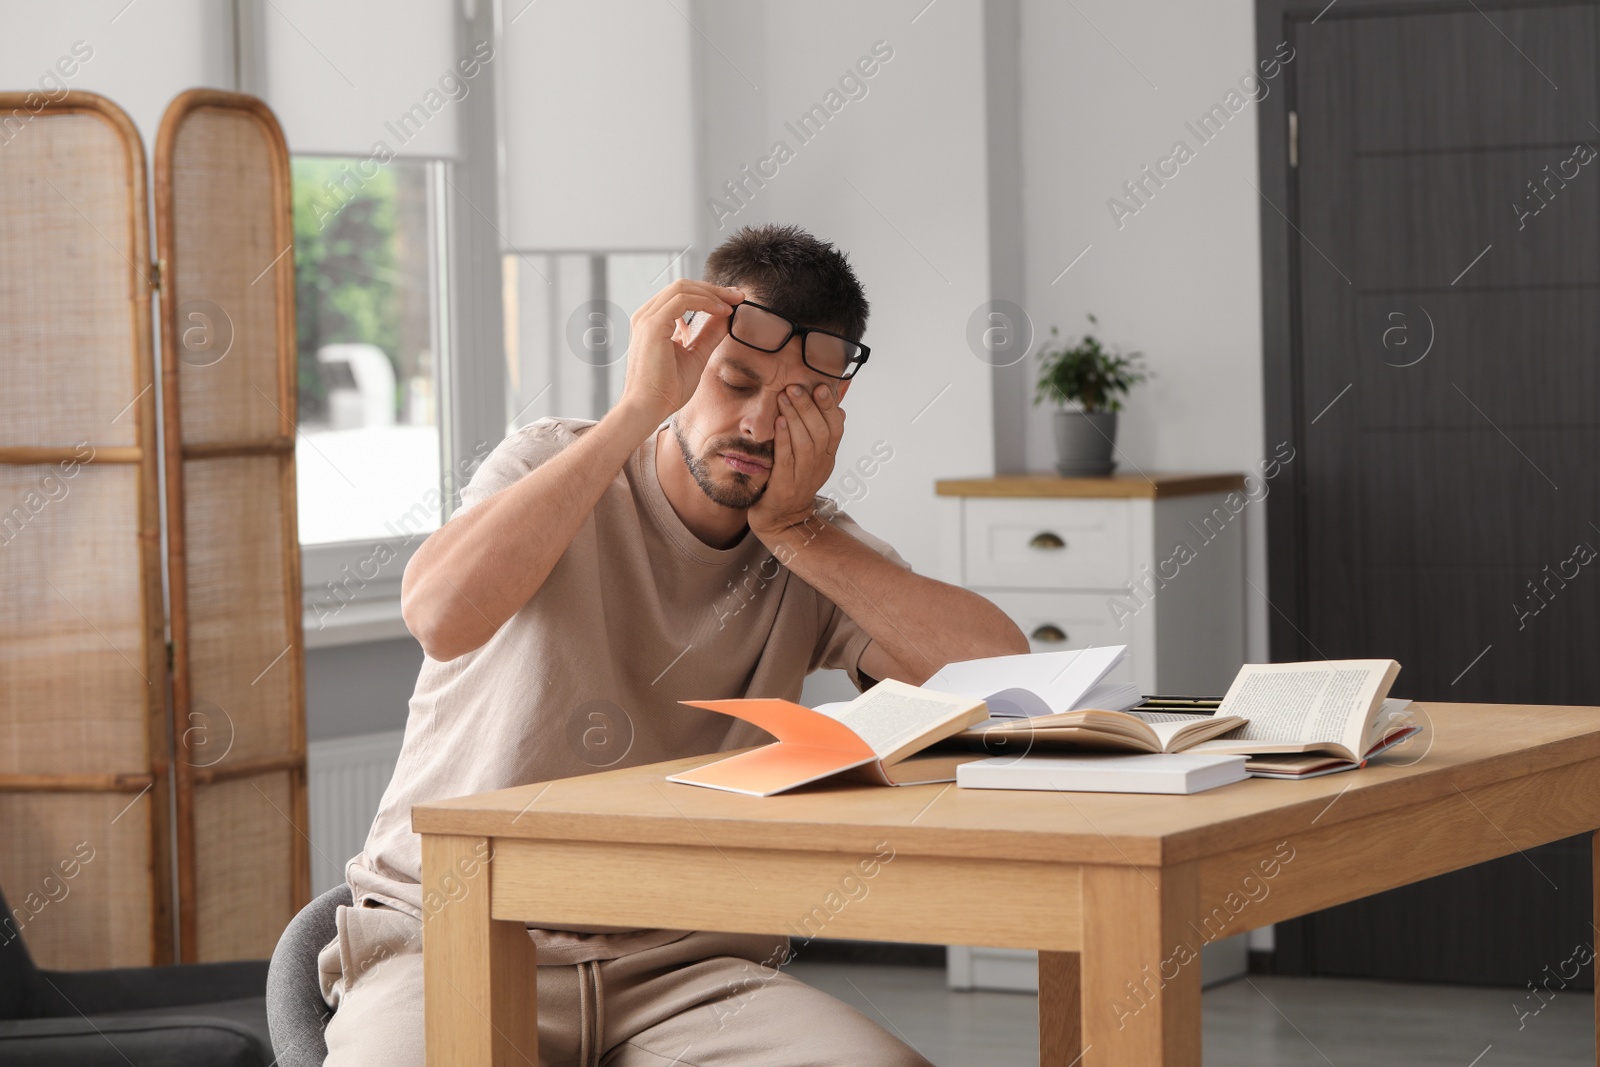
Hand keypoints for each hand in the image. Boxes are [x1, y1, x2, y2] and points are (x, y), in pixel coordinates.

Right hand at [618, 280, 744, 424]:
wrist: (649, 407)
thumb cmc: (666, 389)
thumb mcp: (696, 355)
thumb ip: (709, 335)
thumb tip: (726, 317)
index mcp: (654, 322)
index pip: (682, 295)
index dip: (709, 294)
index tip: (733, 301)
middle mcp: (647, 316)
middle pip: (683, 286)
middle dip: (714, 289)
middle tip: (738, 296)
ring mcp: (647, 318)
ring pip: (683, 288)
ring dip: (712, 293)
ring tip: (732, 303)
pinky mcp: (652, 324)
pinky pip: (682, 299)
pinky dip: (705, 301)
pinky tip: (721, 311)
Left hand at [749, 381, 845, 537]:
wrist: (782, 521)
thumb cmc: (793, 483)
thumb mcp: (813, 458)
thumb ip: (823, 434)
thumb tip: (840, 408)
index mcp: (827, 458)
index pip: (836, 429)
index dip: (830, 408)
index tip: (822, 386)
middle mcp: (818, 467)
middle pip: (820, 433)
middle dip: (809, 407)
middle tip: (795, 387)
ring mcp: (802, 478)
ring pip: (805, 444)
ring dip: (795, 418)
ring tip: (784, 397)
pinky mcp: (784, 487)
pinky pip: (786, 459)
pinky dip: (784, 439)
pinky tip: (778, 421)